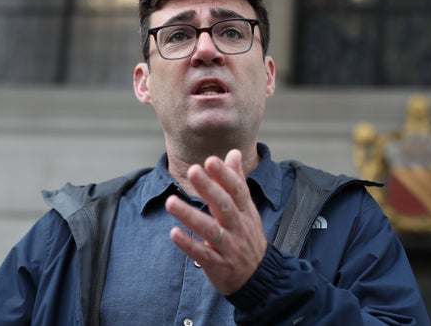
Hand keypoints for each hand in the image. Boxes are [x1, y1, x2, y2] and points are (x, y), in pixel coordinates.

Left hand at [165, 149, 267, 294]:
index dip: (225, 175)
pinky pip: (203, 254)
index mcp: (245, 211)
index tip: (211, 160)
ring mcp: (229, 246)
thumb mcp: (247, 208)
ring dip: (190, 216)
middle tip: (193, 170)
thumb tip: (233, 153)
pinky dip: (189, 244)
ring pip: (210, 230)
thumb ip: (237, 181)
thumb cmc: (247, 236)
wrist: (259, 277)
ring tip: (171, 202)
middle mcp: (238, 226)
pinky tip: (174, 233)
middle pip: (224, 205)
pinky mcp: (218, 264)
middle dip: (209, 188)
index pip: (237, 190)